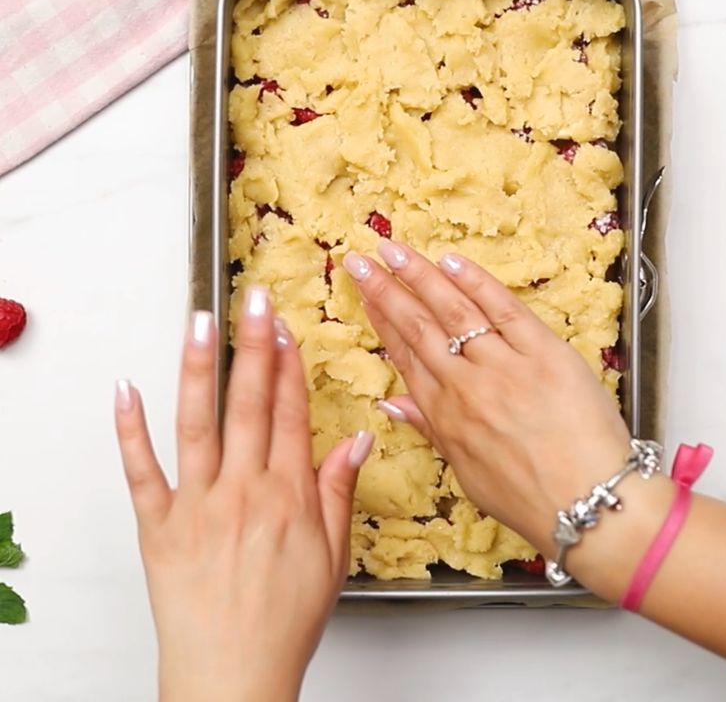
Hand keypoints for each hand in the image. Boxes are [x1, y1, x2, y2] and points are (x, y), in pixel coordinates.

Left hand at [114, 287, 372, 701]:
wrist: (233, 676)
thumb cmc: (285, 621)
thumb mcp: (333, 558)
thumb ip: (340, 492)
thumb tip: (359, 441)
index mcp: (288, 495)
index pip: (291, 413)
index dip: (290, 365)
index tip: (286, 328)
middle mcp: (243, 490)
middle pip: (251, 403)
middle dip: (254, 345)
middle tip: (254, 299)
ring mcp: (197, 504)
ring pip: (199, 422)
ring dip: (200, 367)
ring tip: (201, 322)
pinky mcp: (157, 526)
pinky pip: (140, 471)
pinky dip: (131, 429)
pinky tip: (128, 389)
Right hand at [342, 240, 639, 576]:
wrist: (591, 504)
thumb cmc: (532, 497)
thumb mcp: (468, 474)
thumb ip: (431, 430)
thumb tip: (392, 405)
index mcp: (445, 417)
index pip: (405, 357)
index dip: (381, 321)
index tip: (366, 294)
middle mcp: (466, 386)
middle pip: (418, 327)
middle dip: (385, 290)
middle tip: (360, 260)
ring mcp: (504, 366)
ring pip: (453, 311)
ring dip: (419, 275)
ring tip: (394, 249)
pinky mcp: (544, 352)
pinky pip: (504, 309)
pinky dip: (477, 283)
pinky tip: (451, 262)